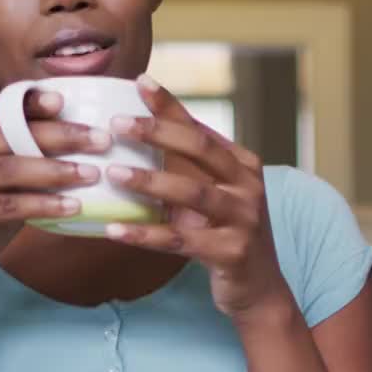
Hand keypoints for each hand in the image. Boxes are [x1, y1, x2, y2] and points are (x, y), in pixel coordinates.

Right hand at [0, 90, 109, 298]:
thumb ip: (28, 153)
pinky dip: (42, 204)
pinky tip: (72, 207)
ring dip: (55, 170)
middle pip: (11, 136)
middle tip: (99, 139)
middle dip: (59, 135)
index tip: (64, 100)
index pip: (0, 110)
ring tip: (91, 174)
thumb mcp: (9, 180)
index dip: (31, 103)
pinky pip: (6, 205)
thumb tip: (82, 131)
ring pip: (9, 169)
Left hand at [102, 75, 293, 321]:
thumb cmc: (225, 233)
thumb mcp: (212, 194)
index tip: (140, 82)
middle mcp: (248, 185)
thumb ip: (186, 167)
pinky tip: (115, 230)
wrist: (259, 288)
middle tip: (117, 123)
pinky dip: (146, 234)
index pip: (200, 126)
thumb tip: (137, 133)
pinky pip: (180, 241)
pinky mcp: (231, 252)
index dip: (170, 105)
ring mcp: (243, 219)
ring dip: (150, 180)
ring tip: (113, 172)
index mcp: (241, 164)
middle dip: (157, 133)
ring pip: (192, 192)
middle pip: (200, 149)